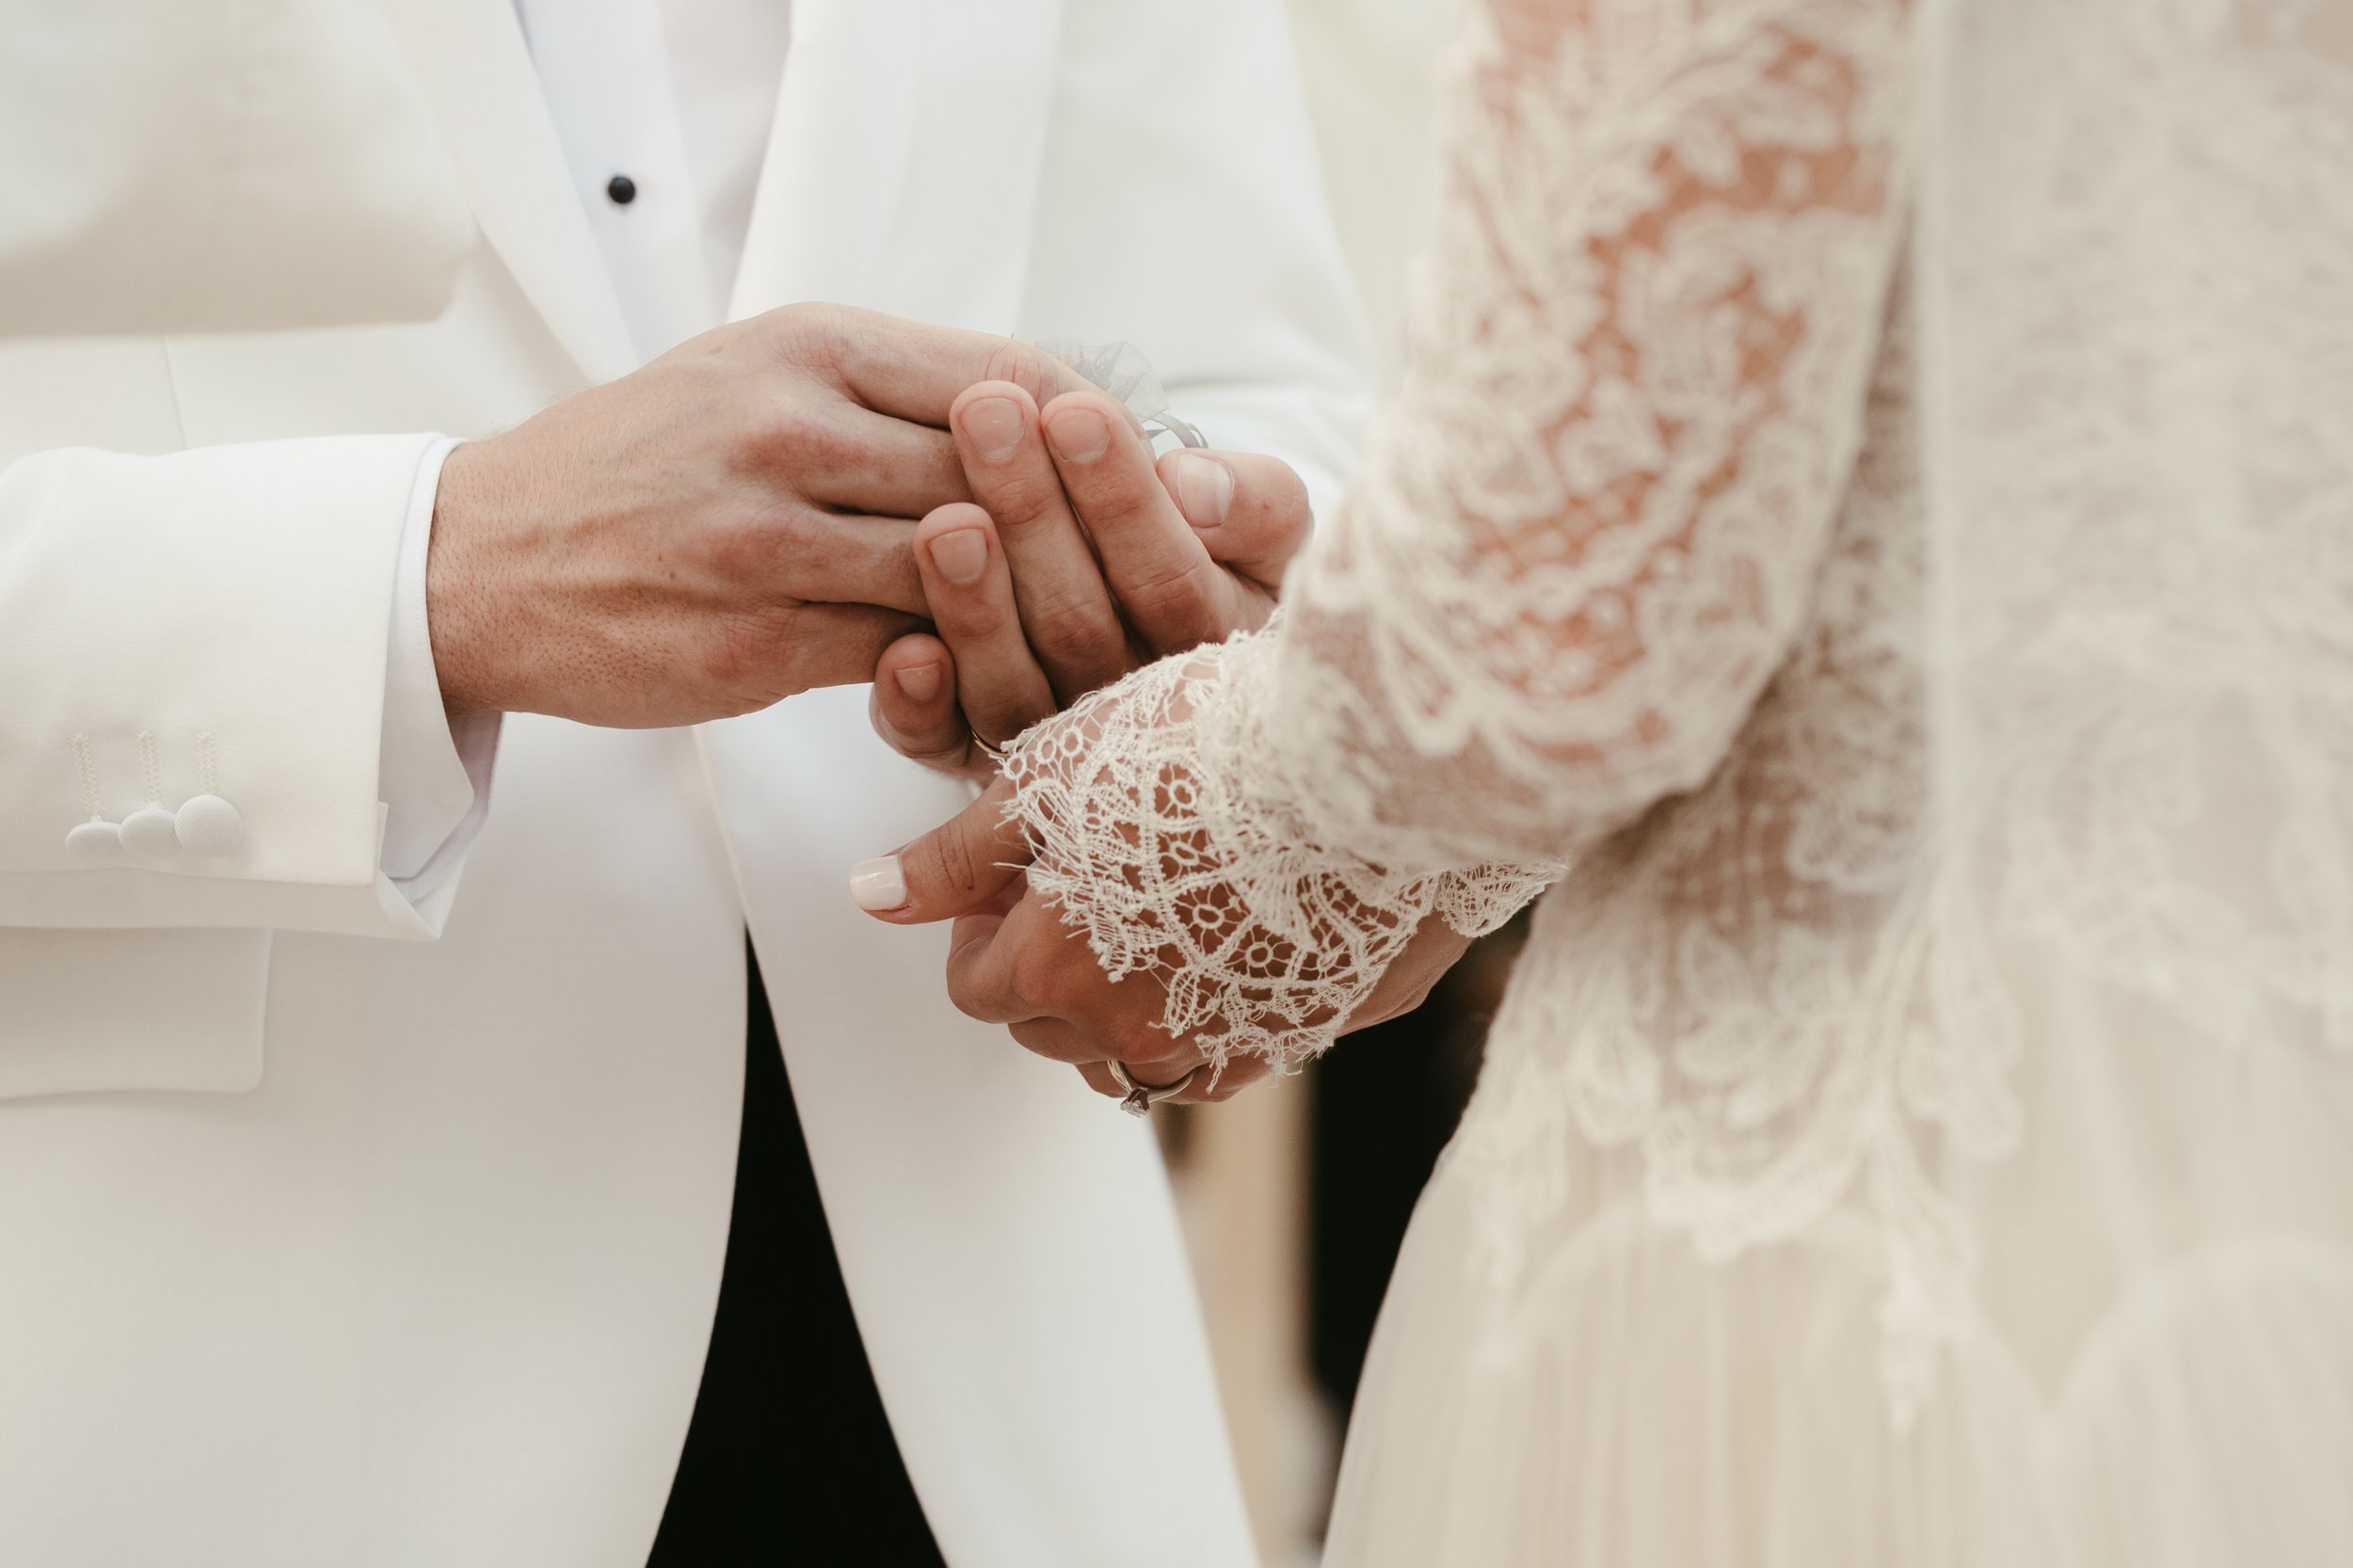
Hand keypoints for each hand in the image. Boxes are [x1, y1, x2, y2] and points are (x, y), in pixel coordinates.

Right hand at [427, 304, 1082, 727]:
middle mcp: (792, 427)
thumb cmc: (639, 468)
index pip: (1011, 378)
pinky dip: (958, 671)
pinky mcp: (754, 643)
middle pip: (1003, 477)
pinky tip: (996, 680)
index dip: (1096, 433)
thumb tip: (1041, 421)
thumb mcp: (757, 378)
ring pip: (962, 574)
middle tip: (1158, 569)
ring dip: (1030, 611)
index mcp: (809, 347)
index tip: (1142, 472)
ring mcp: (769, 539)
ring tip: (1093, 635)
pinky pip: (903, 659)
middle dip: (1087, 530)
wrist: (482, 558)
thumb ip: (890, 393)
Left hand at [848, 776, 1470, 1106]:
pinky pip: (1244, 1045)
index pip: (976, 987)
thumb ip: (957, 852)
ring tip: (1167, 904)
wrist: (1381, 755)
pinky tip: (1247, 927)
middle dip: (1051, 967)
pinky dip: (1225, 1005)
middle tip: (1091, 875)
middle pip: (1055, 1031)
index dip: (983, 924)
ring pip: (1150, 1053)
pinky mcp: (1322, 1029)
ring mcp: (1239, 1044)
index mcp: (1058, 971)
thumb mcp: (1053, 774)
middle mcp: (1141, 1033)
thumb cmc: (1211, 743)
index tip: (1020, 868)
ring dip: (1135, 1000)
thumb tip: (870, 896)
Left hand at [869, 383, 1311, 779]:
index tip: (1075, 412)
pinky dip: (920, 708)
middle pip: (1080, 624)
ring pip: (1012, 689)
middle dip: (1030, 514)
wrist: (1176, 642)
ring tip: (943, 518)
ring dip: (973, 608)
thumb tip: (1192, 487)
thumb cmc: (1217, 558)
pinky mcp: (978, 764)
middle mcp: (1135, 711)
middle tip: (984, 416)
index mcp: (1212, 646)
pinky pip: (945, 748)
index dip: (1122, 499)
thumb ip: (1254, 502)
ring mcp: (1055, 746)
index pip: (1170, 580)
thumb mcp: (1264, 523)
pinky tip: (904, 653)